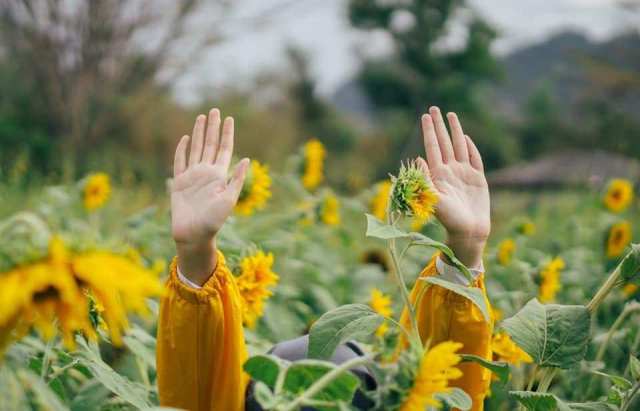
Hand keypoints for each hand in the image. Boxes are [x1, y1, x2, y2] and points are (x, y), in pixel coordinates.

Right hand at [171, 108, 248, 284]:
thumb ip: (237, 179)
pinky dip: (182, 150)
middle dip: (212, 128)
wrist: (194, 235)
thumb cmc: (214, 221)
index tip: (229, 118)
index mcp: (219, 175)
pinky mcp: (179, 183)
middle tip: (215, 110)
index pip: (223, 149)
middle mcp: (206, 173)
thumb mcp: (229, 199)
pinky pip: (180, 162)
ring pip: (195, 149)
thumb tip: (247, 159)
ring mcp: (192, 176)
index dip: (226, 134)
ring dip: (198, 133)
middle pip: (209, 144)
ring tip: (201, 117)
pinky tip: (184, 138)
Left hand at [418, 106, 489, 267]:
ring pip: (458, 146)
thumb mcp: (433, 198)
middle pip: (443, 142)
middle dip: (438, 125)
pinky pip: (474, 158)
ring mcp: (463, 174)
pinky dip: (470, 147)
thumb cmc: (448, 219)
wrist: (468, 231)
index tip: (424, 116)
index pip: (432, 147)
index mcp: (437, 174)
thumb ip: (425, 179)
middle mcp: (449, 171)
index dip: (428, 131)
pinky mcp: (477, 179)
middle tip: (433, 108)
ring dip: (454, 131)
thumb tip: (418, 158)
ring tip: (450, 115)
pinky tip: (464, 137)